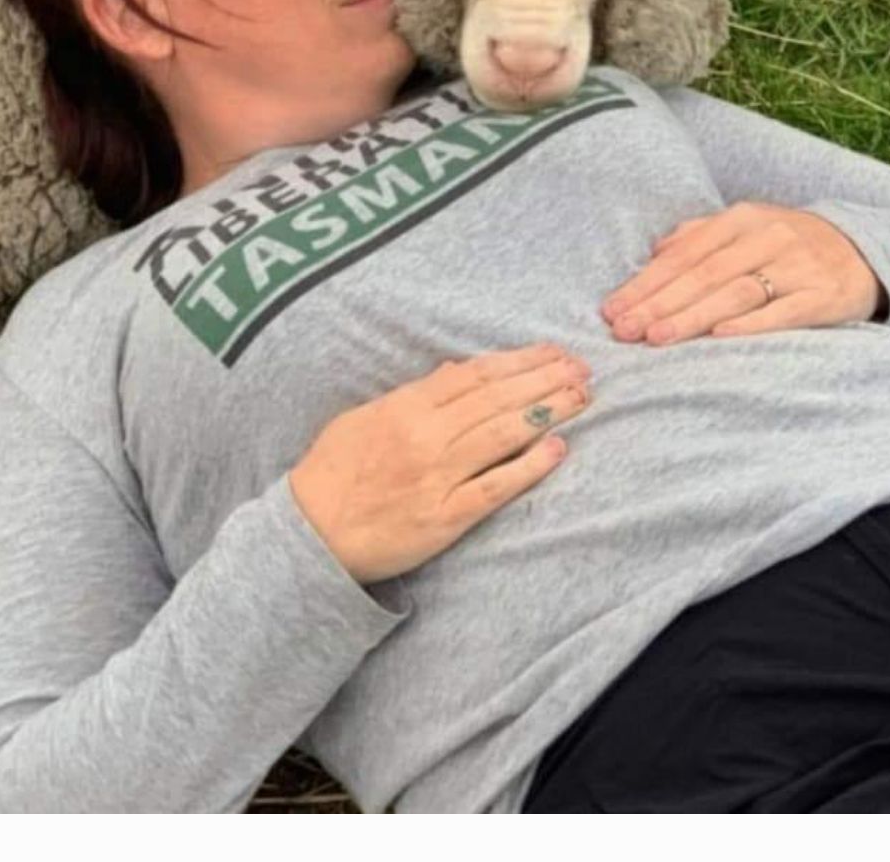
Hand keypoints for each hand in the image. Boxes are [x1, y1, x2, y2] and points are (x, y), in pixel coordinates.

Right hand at [288, 343, 584, 585]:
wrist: (306, 537)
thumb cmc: (331, 474)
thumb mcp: (364, 418)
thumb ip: (414, 394)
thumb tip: (456, 371)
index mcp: (407, 407)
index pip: (477, 375)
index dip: (520, 360)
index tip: (553, 350)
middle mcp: (427, 437)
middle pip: (499, 399)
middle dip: (545, 379)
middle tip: (583, 367)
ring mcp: (437, 478)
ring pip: (504, 434)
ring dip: (548, 412)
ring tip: (582, 397)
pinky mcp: (444, 519)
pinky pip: (494, 487)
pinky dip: (528, 466)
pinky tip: (558, 449)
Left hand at [602, 200, 880, 344]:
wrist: (867, 251)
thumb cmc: (793, 245)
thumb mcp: (750, 228)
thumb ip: (701, 236)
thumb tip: (654, 251)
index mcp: (745, 218)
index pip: (686, 253)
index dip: (647, 281)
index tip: (612, 310)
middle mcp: (770, 236)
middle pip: (706, 273)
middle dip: (660, 302)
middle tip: (623, 331)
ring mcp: (798, 266)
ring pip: (737, 291)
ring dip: (693, 316)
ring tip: (656, 337)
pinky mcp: (823, 296)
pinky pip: (783, 312)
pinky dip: (751, 324)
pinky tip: (720, 338)